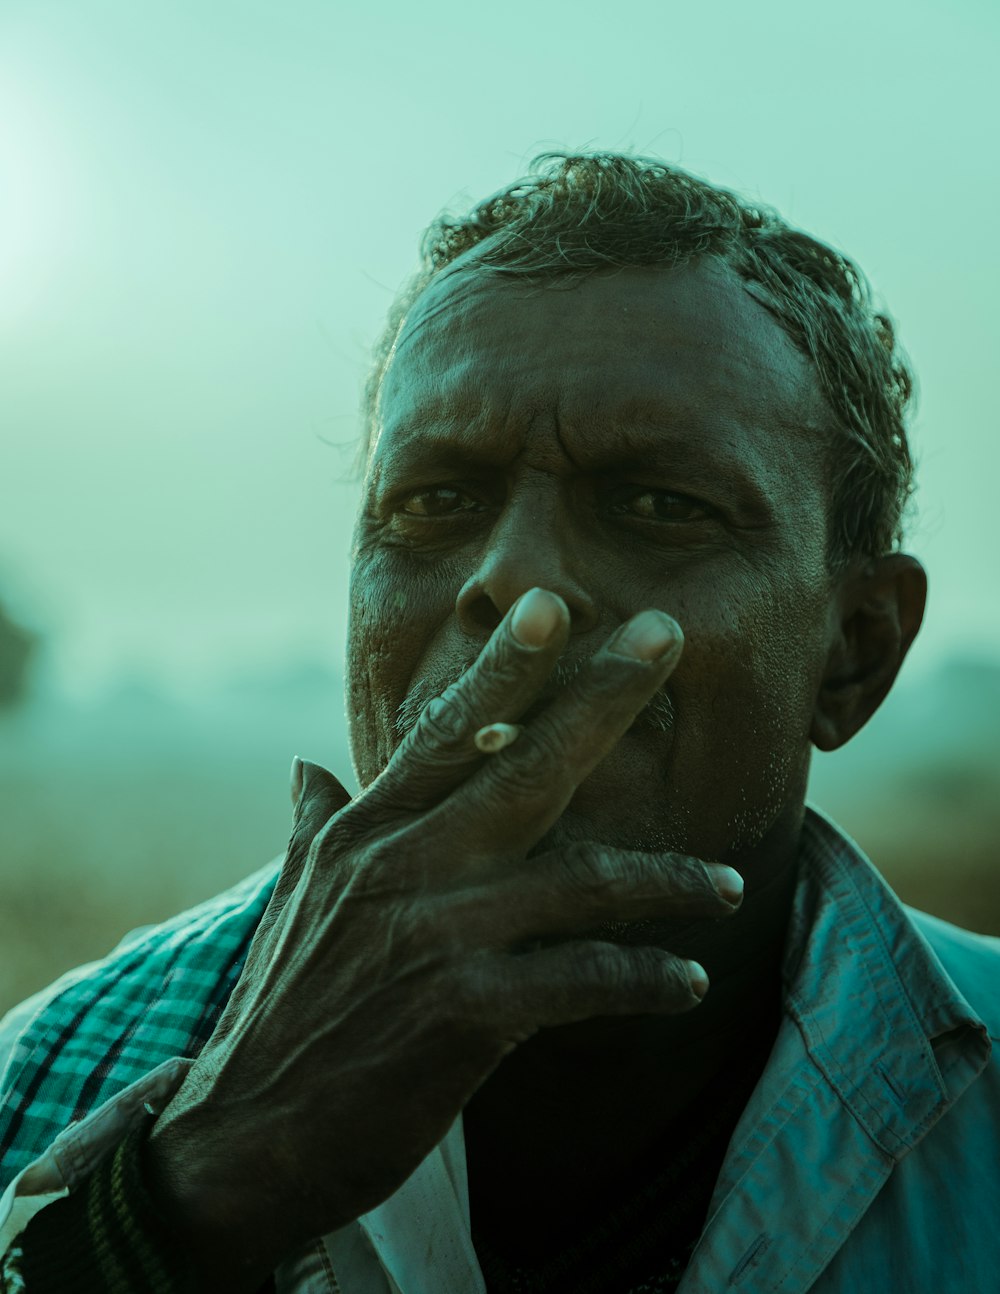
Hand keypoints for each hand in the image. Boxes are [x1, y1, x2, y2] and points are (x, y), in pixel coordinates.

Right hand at [144, 589, 742, 1289]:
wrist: (246, 1137)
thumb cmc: (283, 1009)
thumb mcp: (297, 900)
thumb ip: (315, 824)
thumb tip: (308, 763)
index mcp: (366, 832)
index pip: (445, 730)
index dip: (503, 667)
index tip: (555, 605)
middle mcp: (401, 864)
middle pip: (523, 766)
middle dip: (602, 697)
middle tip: (670, 634)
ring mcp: (434, 934)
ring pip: (579, 878)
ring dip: (667, 880)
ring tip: (727, 885)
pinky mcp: (463, 1012)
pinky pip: (582, 979)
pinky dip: (644, 978)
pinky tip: (688, 981)